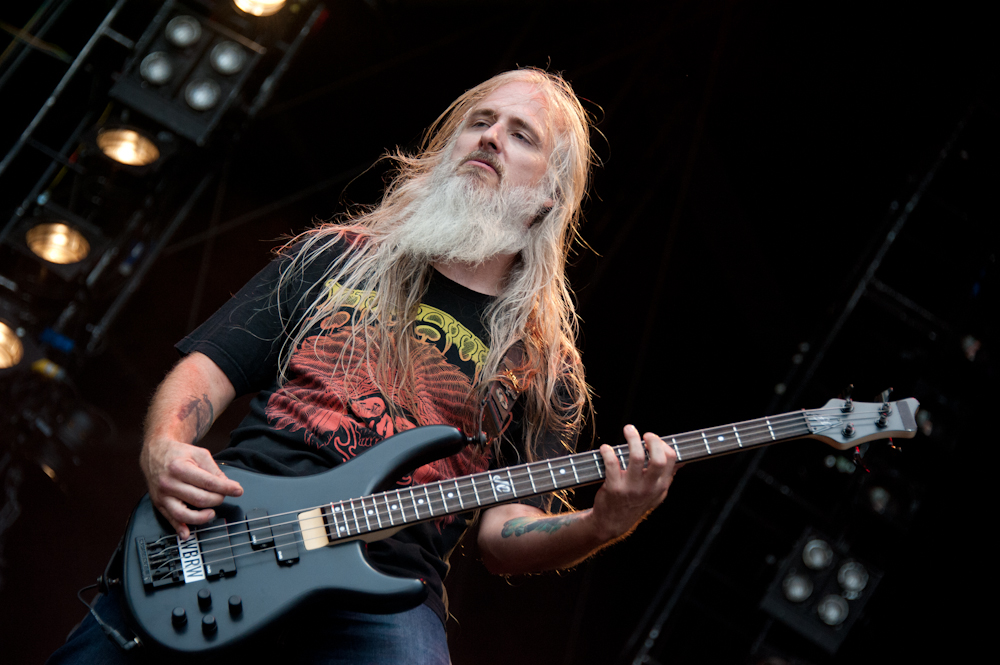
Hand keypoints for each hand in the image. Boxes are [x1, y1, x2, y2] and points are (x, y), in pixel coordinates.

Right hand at [141, 437, 242, 539]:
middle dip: (217, 499)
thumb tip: (227, 485)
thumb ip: (214, 470)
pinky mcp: (159, 504)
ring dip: (202, 518)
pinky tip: (187, 533)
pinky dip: (179, 529)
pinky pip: (170, 520)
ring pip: (183, 514)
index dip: (225, 488)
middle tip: (223, 496)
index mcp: (179, 468)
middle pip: (199, 499)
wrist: (155, 453)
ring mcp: (163, 496)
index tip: (237, 490)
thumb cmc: (178, 454)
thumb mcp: (199, 454)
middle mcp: (169, 483)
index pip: (208, 482)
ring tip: (212, 513)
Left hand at [591, 424, 677, 542]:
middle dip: (653, 440)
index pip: (671, 459)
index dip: (663, 444)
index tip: (653, 439)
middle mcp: (649, 487)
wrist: (612, 523)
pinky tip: (605, 448)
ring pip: (636, 457)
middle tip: (645, 435)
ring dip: (632, 438)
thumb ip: (667, 477)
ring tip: (628, 430)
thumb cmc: (635, 504)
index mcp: (661, 485)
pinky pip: (612, 463)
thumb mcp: (656, 494)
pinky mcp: (614, 488)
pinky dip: (607, 451)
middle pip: (658, 458)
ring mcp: (631, 488)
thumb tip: (680, 460)